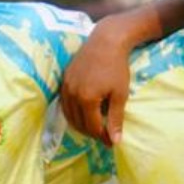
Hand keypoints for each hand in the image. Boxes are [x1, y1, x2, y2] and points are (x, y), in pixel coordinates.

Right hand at [61, 31, 133, 146]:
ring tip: (93, 128)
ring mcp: (66, 86)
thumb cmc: (117, 67)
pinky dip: (73, 112)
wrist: (106, 41)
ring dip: (80, 125)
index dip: (102, 137)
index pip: (92, 127)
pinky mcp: (64, 79)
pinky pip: (65, 103)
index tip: (111, 142)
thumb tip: (115, 141)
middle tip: (103, 136)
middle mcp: (72, 94)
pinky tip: (83, 114)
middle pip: (78, 124)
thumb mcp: (120, 94)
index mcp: (87, 99)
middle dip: (91, 133)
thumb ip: (116, 118)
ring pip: (69, 115)